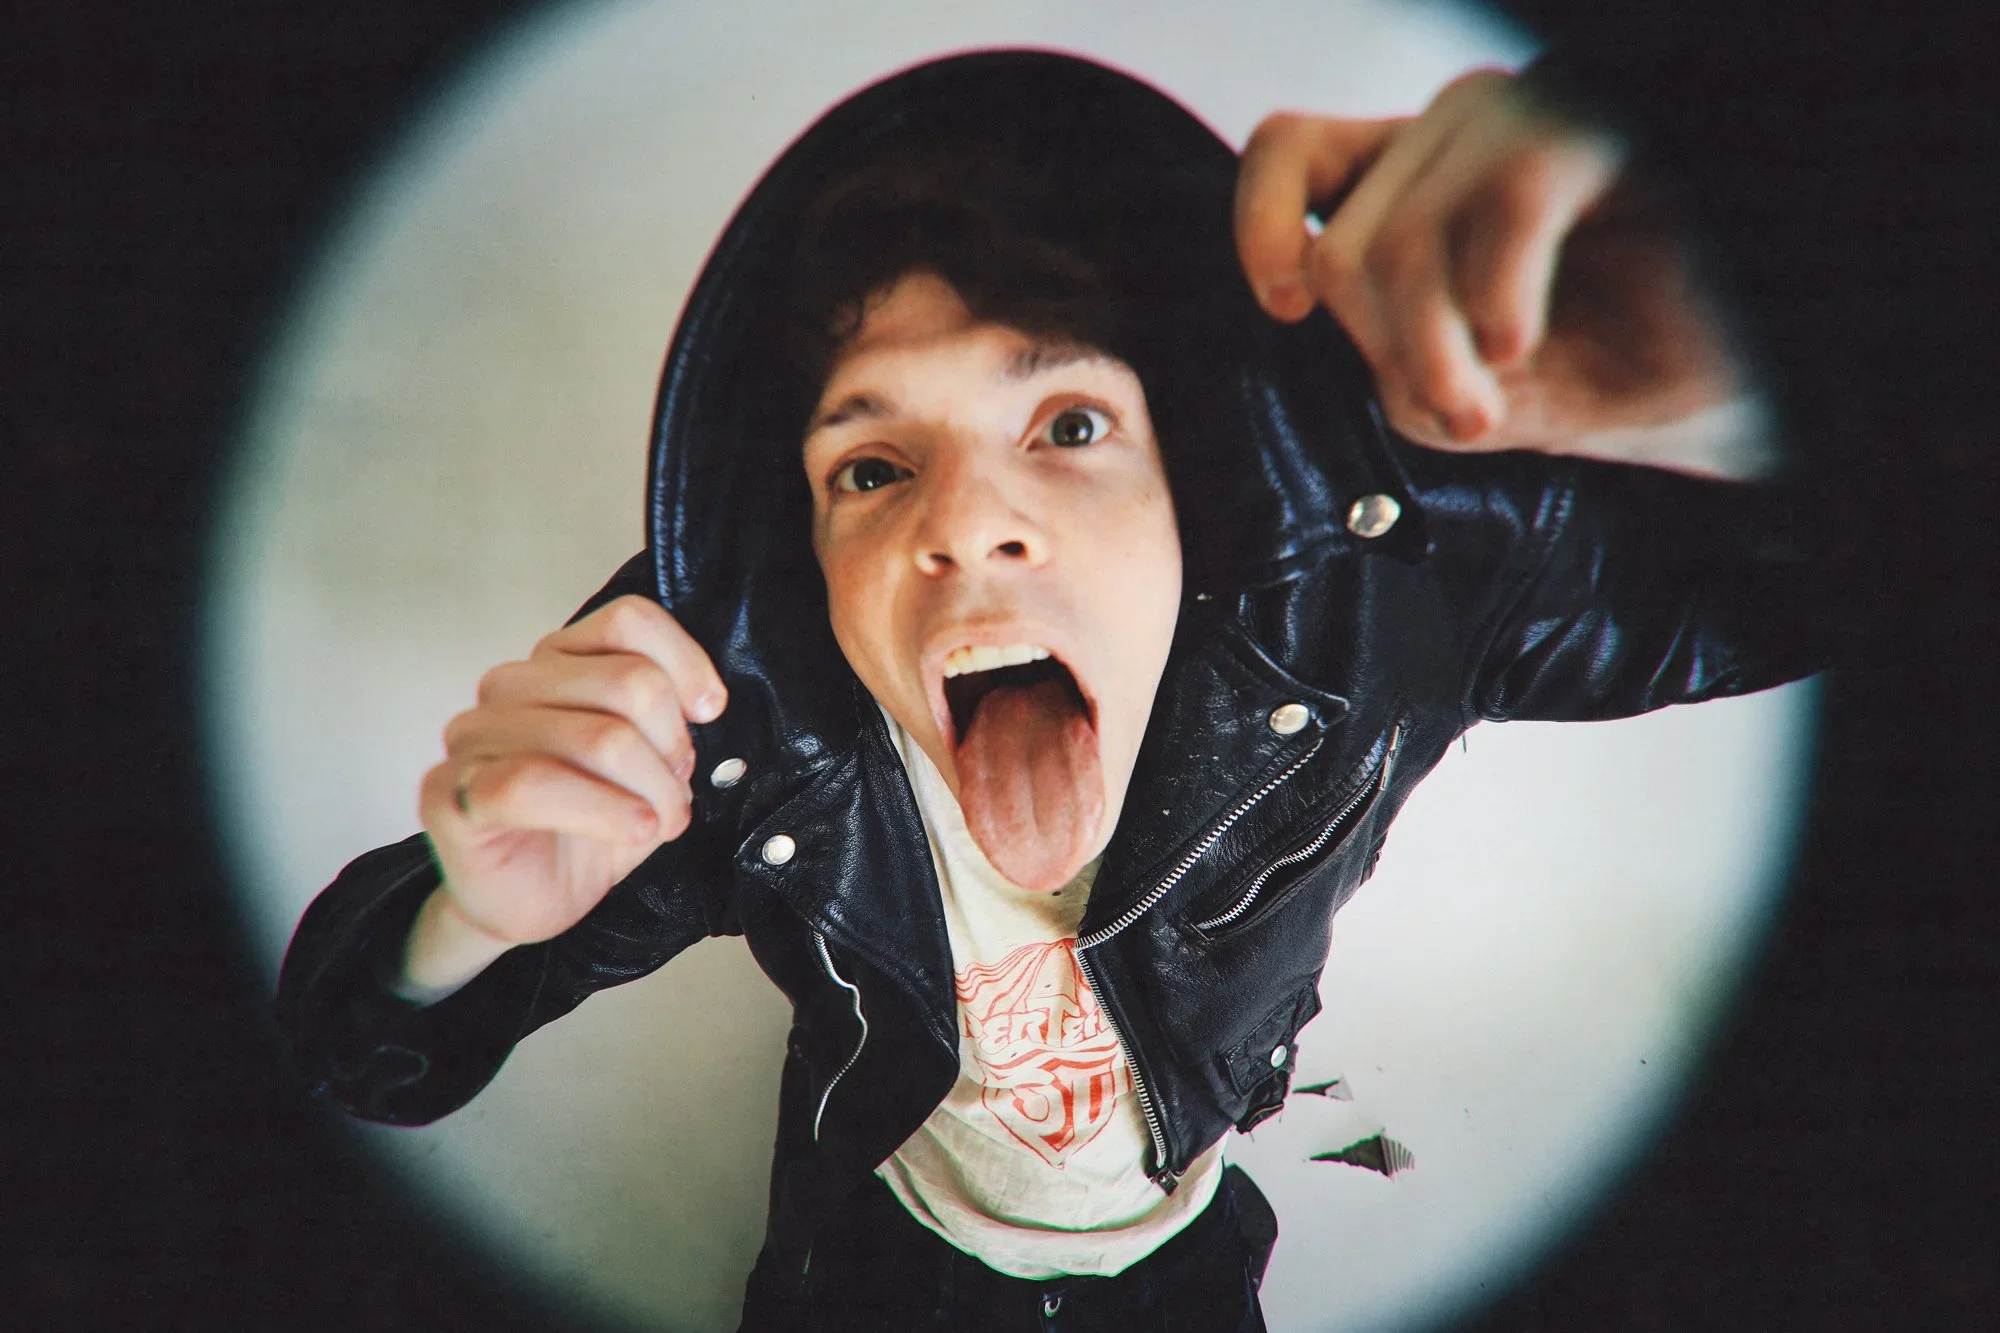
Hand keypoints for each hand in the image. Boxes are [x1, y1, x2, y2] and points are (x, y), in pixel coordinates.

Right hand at [415, 595, 725, 957]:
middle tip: (676, 796)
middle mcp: (509, 686)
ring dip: (651, 790)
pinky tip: (633, 829)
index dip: (684, 661)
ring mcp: (475, 736)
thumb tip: (703, 701)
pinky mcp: (450, 792)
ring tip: (658, 823)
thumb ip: (667, 720)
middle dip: (673, 748)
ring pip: (594, 736)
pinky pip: (533, 784)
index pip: (627, 621)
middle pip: (628, 682)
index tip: (709, 712)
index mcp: (556, 663)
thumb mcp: (649, 766)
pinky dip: (602, 810)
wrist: (529, 903)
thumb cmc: (589, 829)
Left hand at [1234, 69, 1740, 452]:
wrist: (1757, 390)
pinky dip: (1495, 296)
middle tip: (1460, 411)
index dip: (1261, 223)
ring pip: (1406, 233)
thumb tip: (1343, 339)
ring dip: (1432, 353)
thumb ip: (1398, 359)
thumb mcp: (1482, 392)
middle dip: (1390, 352)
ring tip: (1489, 410)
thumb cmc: (1632, 375)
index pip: (1292, 151)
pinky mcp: (1606, 125)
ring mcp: (1536, 116)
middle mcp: (1468, 134)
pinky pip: (1508, 196)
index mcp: (1424, 178)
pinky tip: (1517, 344)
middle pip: (1347, 236)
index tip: (1288, 308)